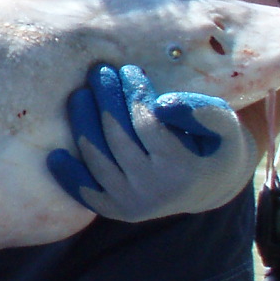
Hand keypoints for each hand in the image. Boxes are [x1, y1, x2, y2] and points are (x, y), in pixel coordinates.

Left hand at [47, 63, 255, 220]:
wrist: (212, 186)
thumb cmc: (216, 145)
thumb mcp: (225, 125)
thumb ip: (200, 111)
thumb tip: (161, 104)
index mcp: (183, 170)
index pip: (146, 123)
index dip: (133, 93)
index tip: (128, 70)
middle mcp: (154, 192)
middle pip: (116, 137)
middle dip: (105, 99)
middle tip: (98, 72)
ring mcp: (132, 204)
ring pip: (96, 158)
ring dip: (82, 123)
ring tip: (80, 95)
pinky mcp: (116, 210)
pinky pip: (85, 192)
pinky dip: (68, 174)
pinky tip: (54, 154)